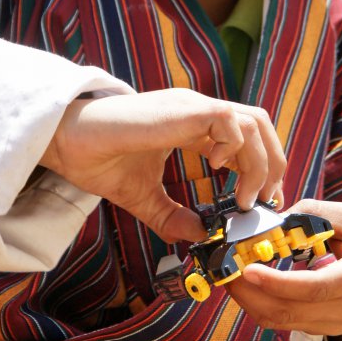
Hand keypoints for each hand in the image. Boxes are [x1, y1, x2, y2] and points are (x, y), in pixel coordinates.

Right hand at [42, 89, 284, 242]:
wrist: (69, 142)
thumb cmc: (100, 160)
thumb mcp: (144, 197)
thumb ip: (172, 216)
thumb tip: (199, 235)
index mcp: (192, 124)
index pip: (246, 136)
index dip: (262, 167)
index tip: (259, 201)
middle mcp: (197, 110)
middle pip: (260, 123)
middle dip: (272, 164)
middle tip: (262, 201)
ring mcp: (192, 106)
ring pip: (253, 122)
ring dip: (258, 163)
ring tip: (243, 196)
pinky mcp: (183, 109)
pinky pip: (229, 120)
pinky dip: (234, 148)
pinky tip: (215, 169)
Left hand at [227, 199, 341, 340]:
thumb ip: (316, 215)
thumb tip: (274, 220)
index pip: (316, 288)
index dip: (279, 282)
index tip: (248, 268)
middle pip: (291, 311)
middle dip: (249, 291)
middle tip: (224, 267)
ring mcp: (336, 326)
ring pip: (282, 321)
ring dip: (249, 299)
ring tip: (229, 272)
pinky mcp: (322, 330)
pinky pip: (284, 322)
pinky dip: (259, 303)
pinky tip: (247, 282)